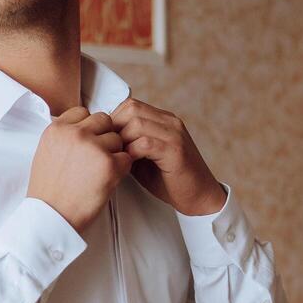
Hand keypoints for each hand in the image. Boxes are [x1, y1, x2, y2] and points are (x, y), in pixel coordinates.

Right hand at [27, 106, 133, 233]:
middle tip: (97, 159)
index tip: (86, 144)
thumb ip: (64, 137)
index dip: (89, 128)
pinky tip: (106, 181)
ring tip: (99, 173)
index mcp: (57, 129)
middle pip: (104, 120)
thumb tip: (83, 126)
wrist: (51, 218)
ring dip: (114, 154)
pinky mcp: (109, 164)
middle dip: (104, 137)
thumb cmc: (49, 191)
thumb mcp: (46, 153)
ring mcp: (93, 147)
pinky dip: (121, 170)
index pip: (83, 112)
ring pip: (117, 138)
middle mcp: (74, 133)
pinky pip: (127, 158)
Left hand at [108, 96, 225, 215]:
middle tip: (111, 149)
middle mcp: (170, 122)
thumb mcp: (144, 156)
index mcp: (163, 120)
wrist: (199, 197)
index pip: (130, 105)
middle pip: (131, 109)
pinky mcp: (175, 151)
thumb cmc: (169, 179)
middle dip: (115, 128)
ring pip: (136, 123)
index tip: (108, 140)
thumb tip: (103, 139)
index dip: (114, 120)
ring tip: (120, 157)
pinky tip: (130, 164)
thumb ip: (128, 143)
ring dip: (122, 141)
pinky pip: (145, 143)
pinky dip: (132, 152)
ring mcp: (174, 135)